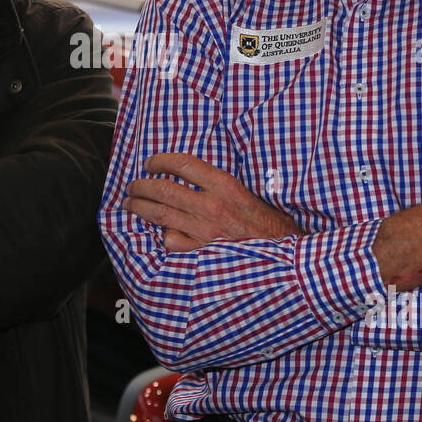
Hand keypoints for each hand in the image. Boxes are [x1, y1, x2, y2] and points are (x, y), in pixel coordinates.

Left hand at [124, 153, 302, 251]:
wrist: (289, 261)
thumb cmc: (272, 227)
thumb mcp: (251, 195)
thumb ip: (223, 187)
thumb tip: (194, 178)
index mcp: (226, 186)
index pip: (183, 164)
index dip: (160, 160)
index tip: (150, 163)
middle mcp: (212, 206)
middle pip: (163, 189)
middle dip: (141, 185)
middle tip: (133, 186)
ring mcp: (204, 232)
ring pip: (159, 215)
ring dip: (139, 208)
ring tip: (132, 204)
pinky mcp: (202, 255)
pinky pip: (170, 242)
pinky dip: (162, 237)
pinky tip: (159, 234)